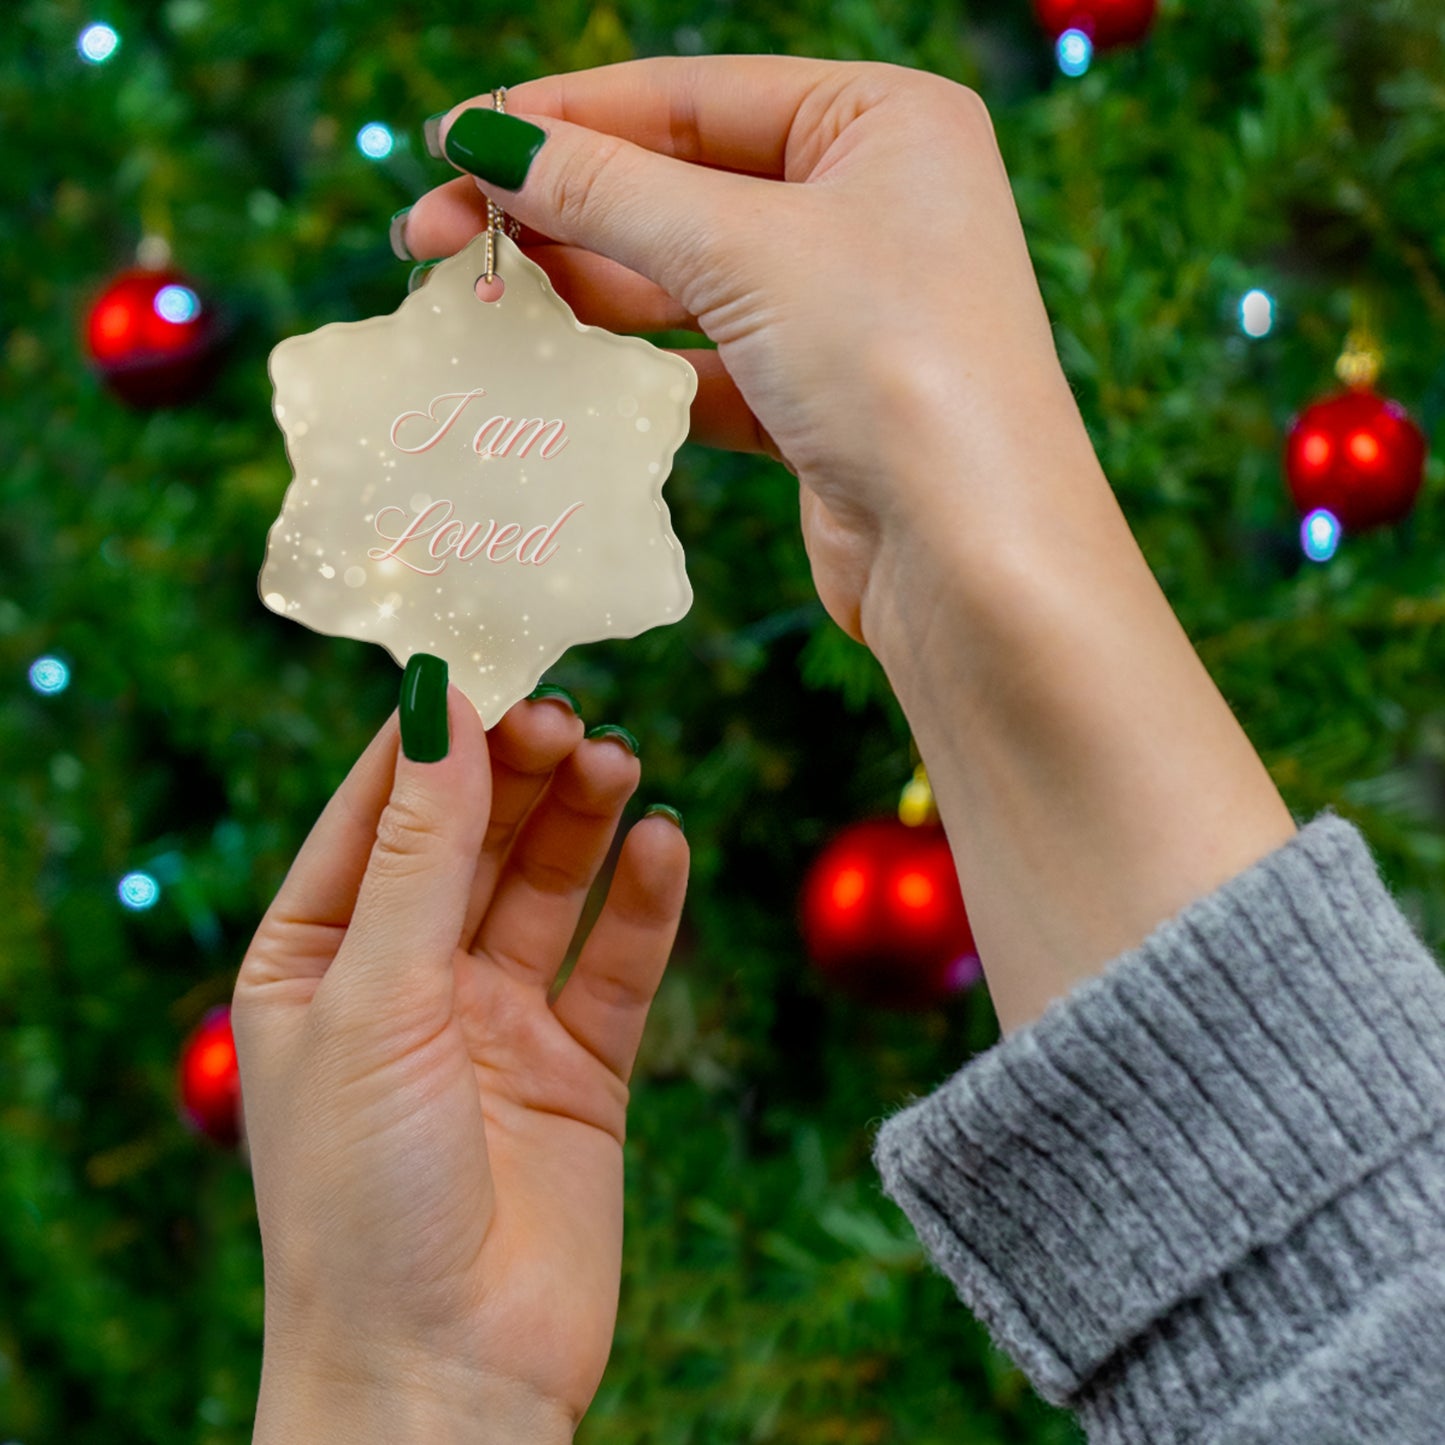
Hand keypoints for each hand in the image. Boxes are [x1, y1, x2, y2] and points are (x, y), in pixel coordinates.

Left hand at [232, 688, 687, 1439]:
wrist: (445, 1378)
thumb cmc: (362, 1197)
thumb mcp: (374, 1000)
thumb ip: (418, 853)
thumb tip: (439, 705)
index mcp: (317, 959)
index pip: (377, 812)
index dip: (433, 735)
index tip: (490, 658)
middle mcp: (407, 980)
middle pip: (472, 838)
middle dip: (518, 771)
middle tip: (569, 715)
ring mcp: (497, 1023)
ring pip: (549, 887)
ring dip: (583, 820)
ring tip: (620, 760)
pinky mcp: (579, 1068)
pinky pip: (617, 963)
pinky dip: (644, 902)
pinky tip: (664, 843)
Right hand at [402, 56, 1091, 644]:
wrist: (973, 559)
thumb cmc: (895, 366)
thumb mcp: (743, 249)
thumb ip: (608, 190)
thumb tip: (485, 141)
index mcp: (882, 122)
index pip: (690, 97)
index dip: (563, 117)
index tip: (452, 142)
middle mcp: (871, 204)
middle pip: (679, 187)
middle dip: (556, 209)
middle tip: (432, 235)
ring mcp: (846, 308)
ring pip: (685, 279)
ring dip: (583, 289)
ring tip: (478, 299)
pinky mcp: (820, 401)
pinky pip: (705, 363)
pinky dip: (635, 369)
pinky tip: (560, 371)